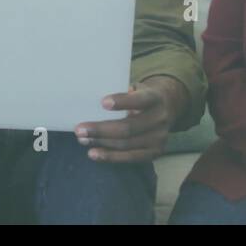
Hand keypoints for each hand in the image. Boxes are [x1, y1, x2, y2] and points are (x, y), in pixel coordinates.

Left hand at [72, 76, 187, 163]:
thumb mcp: (136, 87)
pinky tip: (94, 153)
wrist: (166, 107)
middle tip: (79, 129)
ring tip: (82, 140)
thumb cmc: (141, 95)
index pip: (139, 100)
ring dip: (101, 143)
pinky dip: (110, 156)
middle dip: (101, 130)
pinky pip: (130, 157)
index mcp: (155, 98)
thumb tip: (91, 99)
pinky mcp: (155, 152)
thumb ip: (121, 92)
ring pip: (126, 144)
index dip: (122, 102)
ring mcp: (159, 138)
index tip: (102, 102)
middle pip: (128, 128)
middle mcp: (160, 118)